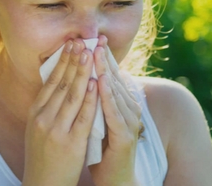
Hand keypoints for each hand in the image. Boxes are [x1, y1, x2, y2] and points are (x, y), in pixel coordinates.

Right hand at [22, 39, 97, 185]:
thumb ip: (47, 107)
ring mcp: (56, 130)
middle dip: (72, 61)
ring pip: (71, 95)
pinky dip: (88, 98)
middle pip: (60, 84)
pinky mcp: (70, 142)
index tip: (70, 45)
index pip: (50, 82)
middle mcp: (43, 118)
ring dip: (81, 72)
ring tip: (88, 54)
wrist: (42, 184)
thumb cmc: (43, 155)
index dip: (61, 62)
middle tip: (80, 42)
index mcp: (35, 113)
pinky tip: (94, 83)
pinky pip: (82, 116)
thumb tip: (56, 83)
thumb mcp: (38, 128)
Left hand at [89, 35, 141, 185]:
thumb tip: (82, 77)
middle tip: (95, 39)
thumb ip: (93, 99)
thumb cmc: (102, 147)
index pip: (110, 75)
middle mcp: (128, 109)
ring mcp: (129, 122)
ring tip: (96, 53)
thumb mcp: (96, 118)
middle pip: (114, 79)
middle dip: (103, 59)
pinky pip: (115, 113)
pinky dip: (107, 96)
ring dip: (106, 71)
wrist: (114, 178)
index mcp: (120, 103)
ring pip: (115, 92)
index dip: (101, 58)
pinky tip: (101, 83)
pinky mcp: (126, 136)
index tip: (91, 39)